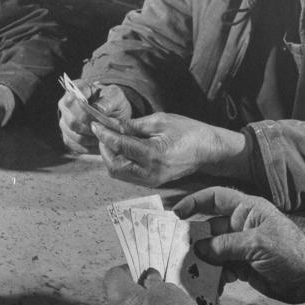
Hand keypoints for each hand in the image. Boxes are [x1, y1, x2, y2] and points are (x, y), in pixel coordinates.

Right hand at [58, 80, 130, 153]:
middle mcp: (65, 104)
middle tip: (105, 127)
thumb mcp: (117, 97)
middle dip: (91, 127)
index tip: (99, 111)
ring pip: (74, 135)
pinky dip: (90, 146)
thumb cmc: (113, 103)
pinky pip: (76, 145)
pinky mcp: (68, 137)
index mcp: (76, 89)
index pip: (72, 99)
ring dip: (91, 137)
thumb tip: (100, 109)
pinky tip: (99, 141)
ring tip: (104, 134)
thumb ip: (110, 100)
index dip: (84, 109)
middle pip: (72, 121)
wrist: (113, 115)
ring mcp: (65, 122)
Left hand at [91, 112, 249, 185]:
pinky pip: (127, 175)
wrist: (209, 151)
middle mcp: (149, 173)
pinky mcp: (151, 183)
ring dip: (110, 157)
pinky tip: (122, 149)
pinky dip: (120, 162)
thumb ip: (133, 125)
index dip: (104, 135)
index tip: (96, 125)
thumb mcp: (160, 121)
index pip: (119, 146)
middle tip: (104, 133)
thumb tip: (111, 124)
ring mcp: (150, 181)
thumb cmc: (189, 132)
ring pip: (118, 173)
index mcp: (153, 155)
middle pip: (113, 166)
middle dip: (105, 149)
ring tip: (112, 140)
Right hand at [174, 187, 304, 304]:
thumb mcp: (257, 244)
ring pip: (210, 251)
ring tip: (194, 271)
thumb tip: (198, 250)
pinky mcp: (240, 266)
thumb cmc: (290, 252)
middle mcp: (239, 226)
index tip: (176, 214)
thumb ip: (225, 245)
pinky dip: (213, 275)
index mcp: (246, 210)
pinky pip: (218, 268)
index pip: (214, 198)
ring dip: (202, 261)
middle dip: (193, 239)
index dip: (194, 202)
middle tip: (178, 251)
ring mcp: (238, 247)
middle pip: (207, 228)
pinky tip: (214, 283)